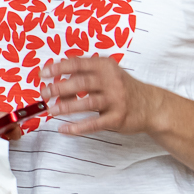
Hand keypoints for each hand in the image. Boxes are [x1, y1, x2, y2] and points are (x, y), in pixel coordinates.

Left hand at [41, 56, 163, 136]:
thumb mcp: (107, 74)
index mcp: (105, 66)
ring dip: (66, 107)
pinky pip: (95, 124)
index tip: (43, 73)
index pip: (78, 64)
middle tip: (44, 93)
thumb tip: (56, 79)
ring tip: (51, 111)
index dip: (58, 68)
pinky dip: (77, 127)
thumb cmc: (122, 88)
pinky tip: (64, 129)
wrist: (151, 105)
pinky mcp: (118, 118)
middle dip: (59, 88)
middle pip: (81, 83)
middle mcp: (112, 81)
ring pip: (87, 103)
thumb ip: (84, 74)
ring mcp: (116, 100)